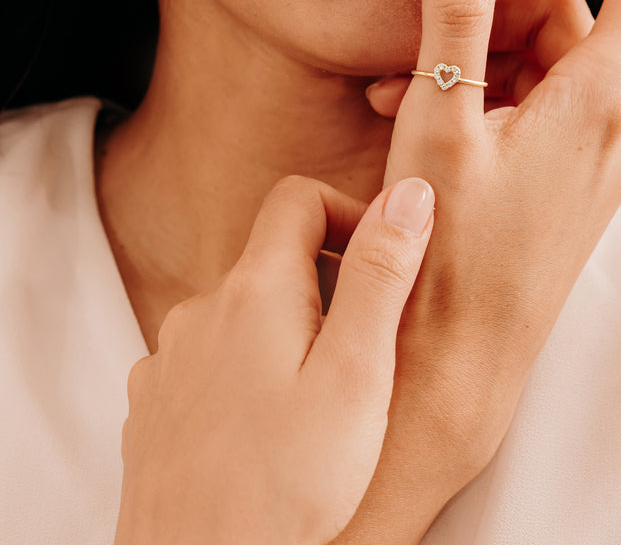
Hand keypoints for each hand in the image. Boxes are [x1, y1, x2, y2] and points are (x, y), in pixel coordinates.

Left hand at [114, 175, 434, 544]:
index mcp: (256, 289)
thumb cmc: (289, 484)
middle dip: (324, 286)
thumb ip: (381, 274)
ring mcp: (169, 357)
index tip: (375, 267)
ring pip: (241, 311)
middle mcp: (200, 309)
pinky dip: (244, 370)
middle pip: (271, 257)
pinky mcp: (154, 402)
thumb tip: (408, 192)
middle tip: (360, 355)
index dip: (346, 214)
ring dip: (284, 333)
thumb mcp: (358, 373)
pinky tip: (266, 428)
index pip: (298, 198)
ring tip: (315, 402)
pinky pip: (208, 357)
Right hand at [338, 0, 620, 542]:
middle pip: (566, 26)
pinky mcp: (573, 188)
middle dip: (490, 22)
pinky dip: (490, 108)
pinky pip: (542, 120)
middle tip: (417, 51)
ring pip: (545, 75)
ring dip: (476, 69)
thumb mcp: (441, 117)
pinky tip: (428, 127)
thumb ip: (457, 15)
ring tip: (400, 95)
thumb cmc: (448, 246)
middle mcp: (613, 128)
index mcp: (597, 100)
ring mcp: (596, 162)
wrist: (459, 352)